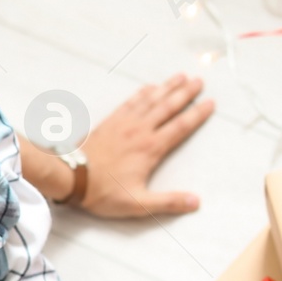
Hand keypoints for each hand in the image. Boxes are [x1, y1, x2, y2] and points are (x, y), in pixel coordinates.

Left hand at [76, 73, 211, 217]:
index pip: (180, 127)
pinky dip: (143, 93)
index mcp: (151, 148)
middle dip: (186, 93)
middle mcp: (140, 131)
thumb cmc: (102, 191)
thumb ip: (168, 202)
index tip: (210, 103)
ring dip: (167, 87)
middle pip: (168, 106)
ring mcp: (124, 123)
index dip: (197, 114)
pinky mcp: (110, 122)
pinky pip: (131, 102)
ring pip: (151, 100)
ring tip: (181, 76)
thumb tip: (195, 202)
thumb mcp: (138, 203)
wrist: (71, 176)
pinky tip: (150, 87)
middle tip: (200, 81)